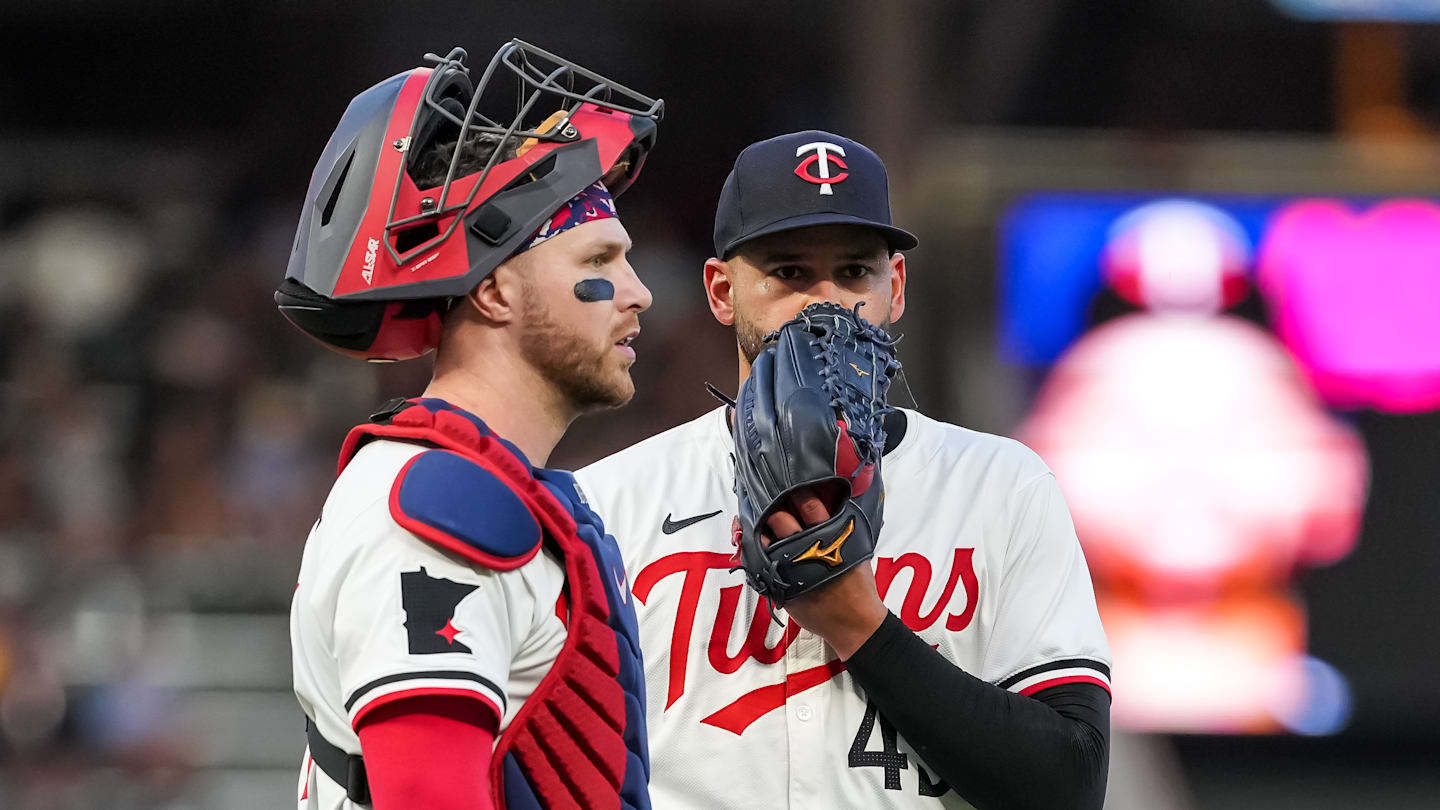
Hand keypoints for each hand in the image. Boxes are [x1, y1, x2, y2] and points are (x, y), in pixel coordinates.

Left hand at [759, 488, 888, 659]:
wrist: (855, 623)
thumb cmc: (858, 585)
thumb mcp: (856, 549)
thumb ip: (842, 527)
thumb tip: (836, 503)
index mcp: (829, 538)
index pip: (810, 505)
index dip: (797, 494)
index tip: (790, 487)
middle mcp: (806, 551)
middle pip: (779, 519)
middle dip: (771, 508)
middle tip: (767, 502)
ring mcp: (789, 569)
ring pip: (763, 541)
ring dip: (757, 529)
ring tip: (754, 522)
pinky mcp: (779, 587)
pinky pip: (758, 565)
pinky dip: (753, 554)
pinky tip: (751, 546)